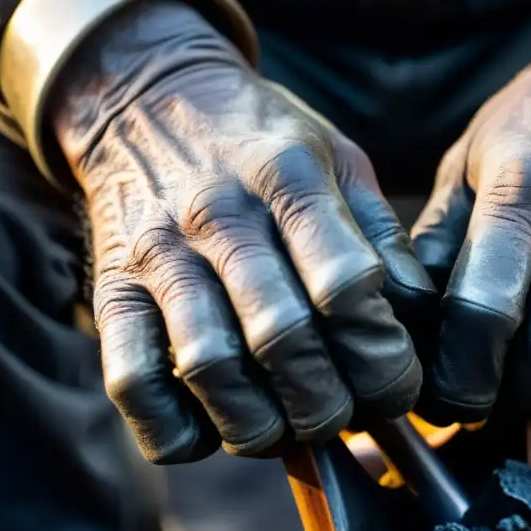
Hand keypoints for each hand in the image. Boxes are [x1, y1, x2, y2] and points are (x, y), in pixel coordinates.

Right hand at [50, 0, 435, 462]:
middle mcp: (218, 217)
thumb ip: (383, 235)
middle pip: (281, 338)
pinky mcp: (110, 292)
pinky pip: (130, 382)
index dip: (381, 353)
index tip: (397, 378)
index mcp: (288, 177)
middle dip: (330, 403)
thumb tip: (421, 322)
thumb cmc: (261, 143)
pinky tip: (215, 430)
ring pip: (210, 368)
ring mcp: (157, 257)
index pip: (344, 286)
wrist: (145, 101)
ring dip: (262, 425)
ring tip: (291, 426)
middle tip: (350, 413)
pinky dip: (175, 429)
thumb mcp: (337, 158)